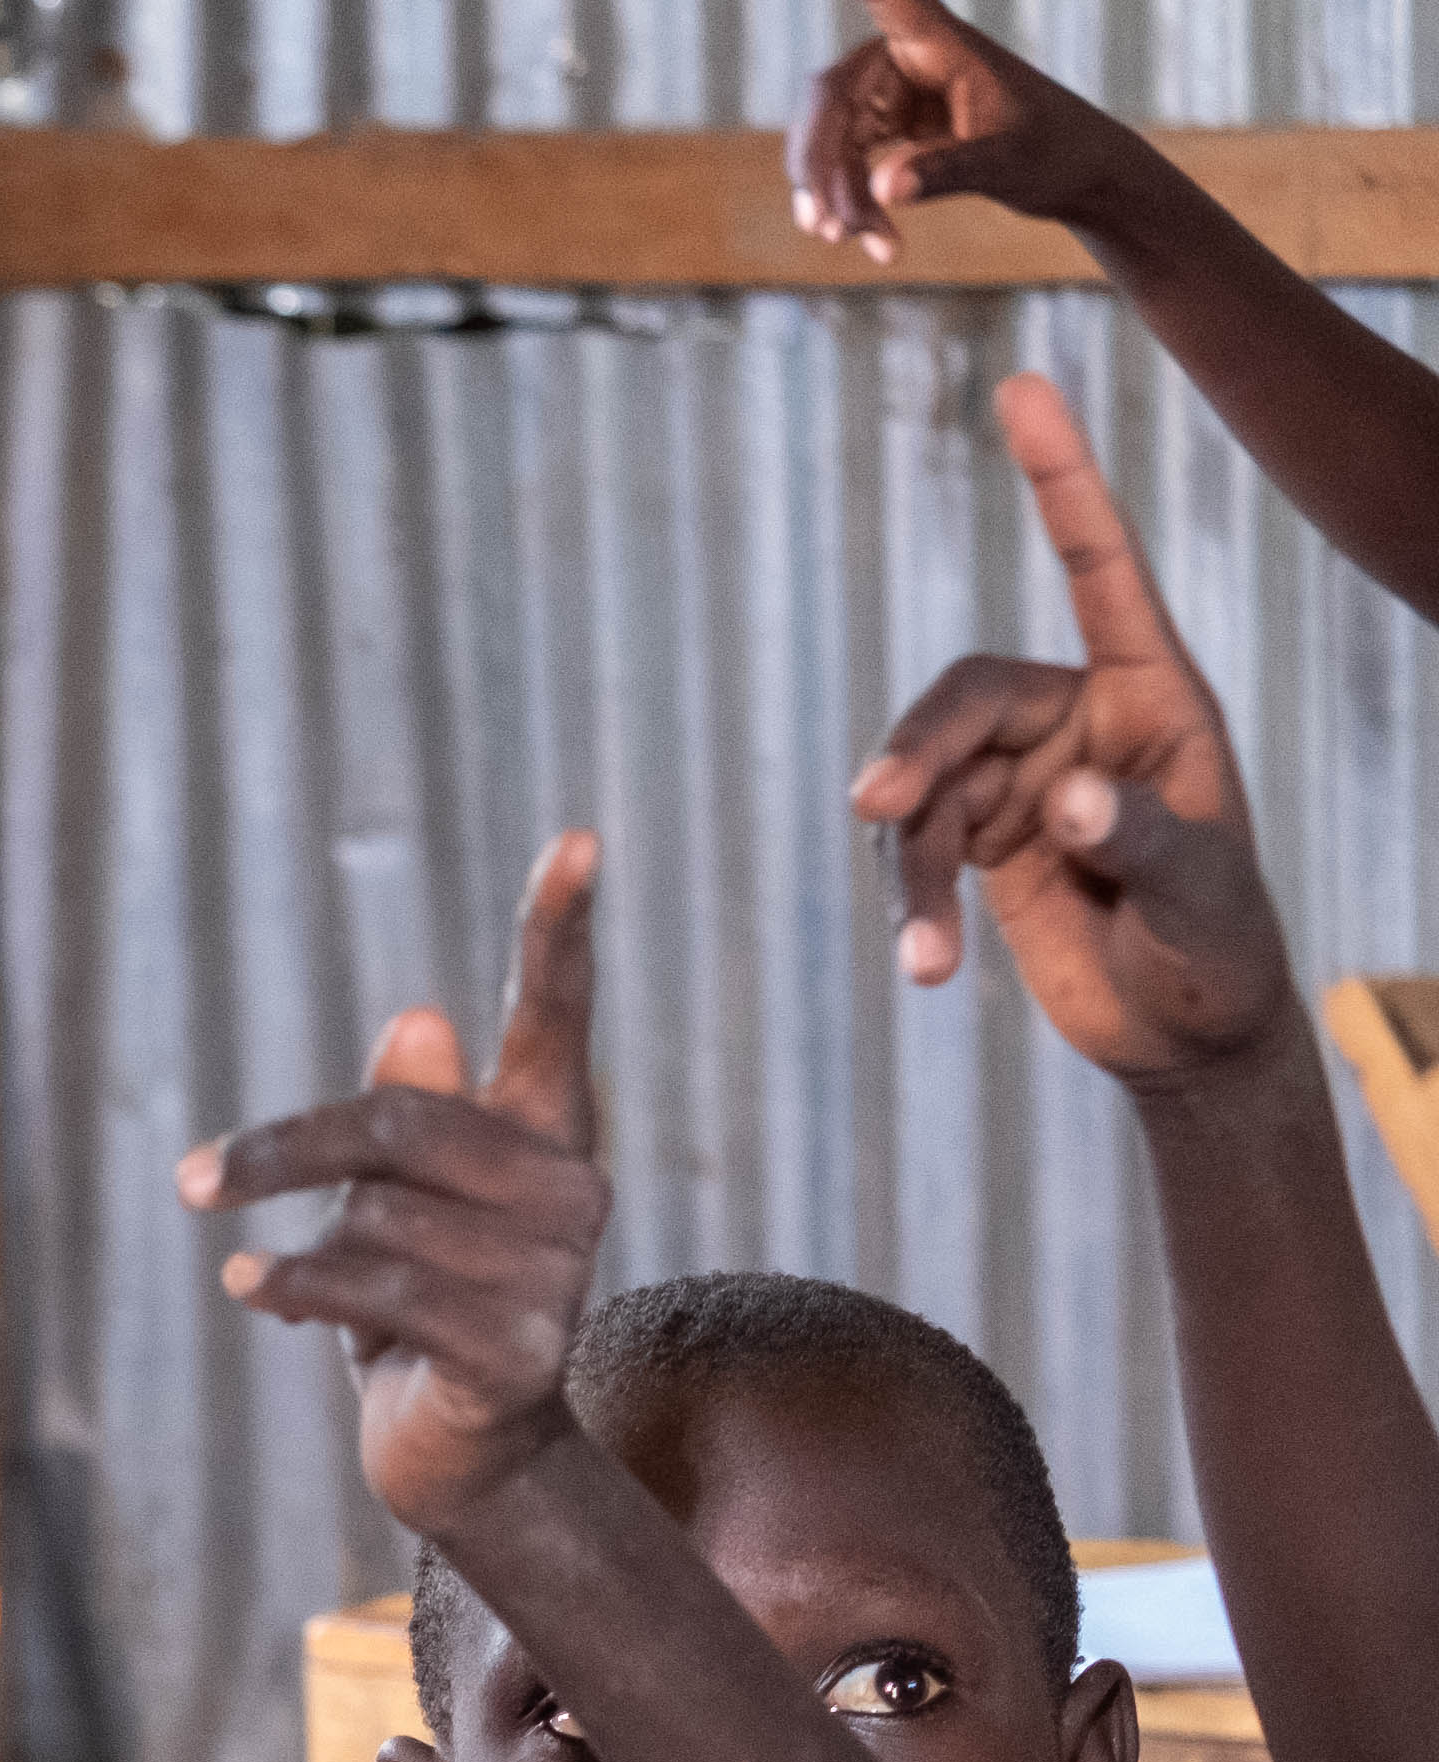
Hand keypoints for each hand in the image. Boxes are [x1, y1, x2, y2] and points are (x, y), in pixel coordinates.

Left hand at [184, 831, 607, 1542]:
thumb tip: (415, 1019)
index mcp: (546, 1130)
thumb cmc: (419, 1305)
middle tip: (194, 1179)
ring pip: (376, 1217)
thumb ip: (405, 1115)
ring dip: (312, 1249)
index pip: (556, 1014)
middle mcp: (571, 1187)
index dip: (561, 928)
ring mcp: (555, 1271)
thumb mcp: (394, 1204)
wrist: (460, 1455)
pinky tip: (253, 1289)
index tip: (580, 838)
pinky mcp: (518, 1347)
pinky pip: (372, 1287)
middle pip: (398, 1122)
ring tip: (300, 1284)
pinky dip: (293, 1285)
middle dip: (282, 1152)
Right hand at [790, 0, 1137, 259]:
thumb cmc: (1057, 153)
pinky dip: (849, 203)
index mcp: (939, 42)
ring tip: (849, 241)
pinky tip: (876, 242)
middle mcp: (907, 57)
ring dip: (830, 193)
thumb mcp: (1009, 162)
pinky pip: (845, 162)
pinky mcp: (891, 126)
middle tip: (828, 226)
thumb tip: (881, 191)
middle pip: (830, 96)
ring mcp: (894, 91)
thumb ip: (949, 170)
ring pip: (828, 137)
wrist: (1078, 176)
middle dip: (820, 163)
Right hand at [852, 375, 1298, 1088]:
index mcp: (1158, 696)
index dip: (1061, 480)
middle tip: (881, 811)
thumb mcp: (1200, 898)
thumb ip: (1139, 838)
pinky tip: (926, 972)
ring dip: (915, 863)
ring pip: (927, 782)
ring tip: (928, 951)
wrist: (1187, 1033)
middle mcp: (1084, 721)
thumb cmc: (1218, 951)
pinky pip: (916, 853)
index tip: (1023, 390)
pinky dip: (911, 908)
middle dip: (922, 750)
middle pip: (970, 695)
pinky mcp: (984, 844)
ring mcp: (1025, 780)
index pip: (1101, 567)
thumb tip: (1067, 799)